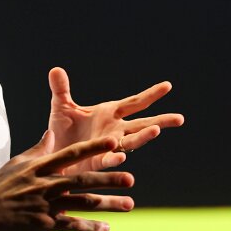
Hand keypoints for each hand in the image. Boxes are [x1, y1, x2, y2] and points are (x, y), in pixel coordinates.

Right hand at [0, 131, 133, 230]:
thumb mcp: (19, 162)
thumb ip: (39, 148)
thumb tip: (52, 132)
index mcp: (42, 166)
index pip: (72, 154)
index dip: (94, 147)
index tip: (114, 142)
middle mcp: (47, 184)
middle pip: (83, 179)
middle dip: (108, 179)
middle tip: (130, 179)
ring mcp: (46, 205)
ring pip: (82, 204)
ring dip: (108, 204)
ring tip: (129, 204)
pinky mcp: (44, 224)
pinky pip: (71, 225)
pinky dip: (90, 227)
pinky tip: (106, 228)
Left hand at [48, 67, 184, 173]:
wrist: (50, 157)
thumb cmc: (60, 132)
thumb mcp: (61, 108)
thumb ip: (61, 89)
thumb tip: (55, 69)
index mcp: (109, 113)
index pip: (135, 103)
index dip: (151, 94)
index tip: (168, 86)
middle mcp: (114, 130)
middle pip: (142, 124)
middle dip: (161, 121)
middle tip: (180, 118)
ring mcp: (109, 146)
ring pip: (131, 142)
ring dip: (143, 137)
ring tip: (156, 130)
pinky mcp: (97, 162)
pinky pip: (109, 159)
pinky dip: (116, 157)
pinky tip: (122, 155)